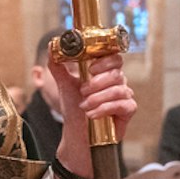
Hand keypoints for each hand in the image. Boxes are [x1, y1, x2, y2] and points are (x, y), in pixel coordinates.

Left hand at [50, 52, 136, 173]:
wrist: (76, 132)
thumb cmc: (74, 107)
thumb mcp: (64, 84)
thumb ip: (58, 66)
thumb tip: (51, 47)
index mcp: (105, 72)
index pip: (115, 58)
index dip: (105, 61)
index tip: (90, 68)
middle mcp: (118, 82)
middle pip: (117, 73)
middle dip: (97, 82)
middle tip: (82, 91)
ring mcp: (125, 96)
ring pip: (119, 90)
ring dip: (98, 98)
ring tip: (84, 105)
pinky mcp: (128, 111)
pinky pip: (123, 105)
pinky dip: (105, 109)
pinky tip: (92, 114)